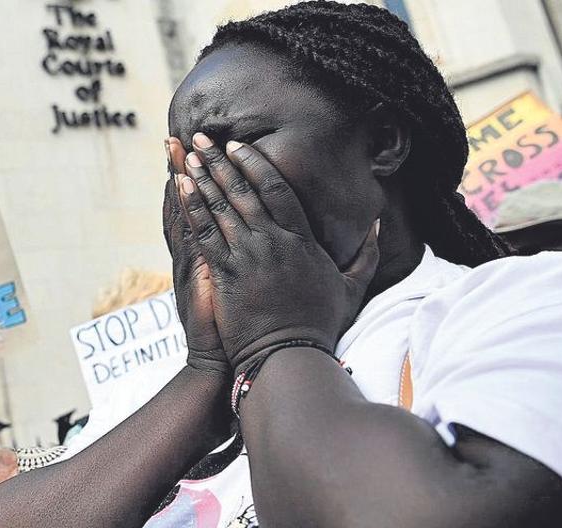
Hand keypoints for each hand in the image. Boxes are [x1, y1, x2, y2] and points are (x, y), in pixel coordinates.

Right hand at [163, 137, 229, 374]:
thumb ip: (247, 271)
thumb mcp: (242, 297)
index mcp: (215, 256)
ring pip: (186, 213)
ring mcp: (196, 264)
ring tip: (174, 150)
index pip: (207, 211)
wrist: (223, 365)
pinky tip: (178, 186)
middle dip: (186, 169)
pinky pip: (190, 236)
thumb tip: (265, 248)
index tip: (204, 152)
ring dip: (181, 179)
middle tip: (177, 137)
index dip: (203, 181)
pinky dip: (183, 210)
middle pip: (191, 203)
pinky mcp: (200, 276)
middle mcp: (200, 256)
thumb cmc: (242, 335)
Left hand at [176, 133, 378, 371]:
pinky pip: (205, 232)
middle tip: (202, 136)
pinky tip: (181, 186)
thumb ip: (368, 253)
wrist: (288, 358)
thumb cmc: (320, 325)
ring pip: (222, 207)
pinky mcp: (226, 274)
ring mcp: (248, 257)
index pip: (278, 190)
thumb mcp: (353, 287)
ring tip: (187, 153)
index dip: (255, 164)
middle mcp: (274, 242)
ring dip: (203, 177)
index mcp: (302, 241)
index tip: (237, 146)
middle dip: (222, 161)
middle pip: (245, 191)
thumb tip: (380, 223)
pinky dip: (192, 207)